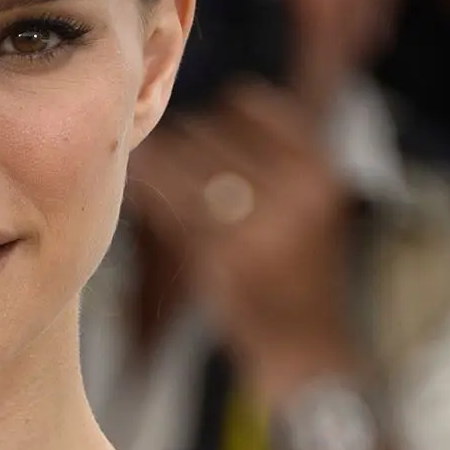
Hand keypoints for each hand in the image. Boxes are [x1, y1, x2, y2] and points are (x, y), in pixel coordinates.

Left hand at [126, 83, 357, 399]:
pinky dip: (146, 187)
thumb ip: (281, 157)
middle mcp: (294, 188)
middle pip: (210, 132)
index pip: (253, 107)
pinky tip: (131, 186)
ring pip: (184, 162)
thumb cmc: (303, 274)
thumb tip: (228, 101)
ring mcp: (256, 221)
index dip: (219, 112)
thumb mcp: (312, 205)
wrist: (310, 349)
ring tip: (138, 161)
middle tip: (159, 149)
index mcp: (319, 168)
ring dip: (158, 160)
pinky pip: (168, 201)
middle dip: (183, 141)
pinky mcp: (219, 253)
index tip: (201, 124)